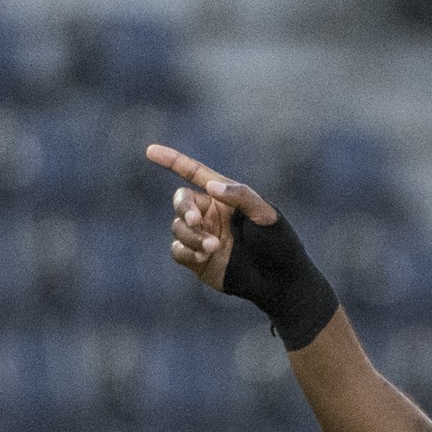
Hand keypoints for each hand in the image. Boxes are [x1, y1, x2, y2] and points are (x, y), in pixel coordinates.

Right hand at [148, 143, 278, 291]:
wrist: (279, 280)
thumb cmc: (279, 243)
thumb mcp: (266, 215)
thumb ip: (241, 196)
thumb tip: (211, 187)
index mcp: (226, 197)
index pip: (195, 174)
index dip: (173, 161)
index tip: (151, 151)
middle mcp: (210, 214)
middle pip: (181, 201)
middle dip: (184, 208)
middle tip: (195, 221)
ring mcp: (202, 236)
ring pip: (178, 228)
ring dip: (192, 235)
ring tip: (214, 246)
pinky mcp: (197, 259)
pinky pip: (177, 250)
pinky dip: (187, 250)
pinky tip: (205, 256)